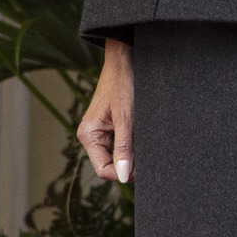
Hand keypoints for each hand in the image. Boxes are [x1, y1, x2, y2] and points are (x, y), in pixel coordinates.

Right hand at [78, 38, 134, 183]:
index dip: (122, 174)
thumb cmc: (123, 84)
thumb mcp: (126, 117)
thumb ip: (124, 147)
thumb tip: (123, 176)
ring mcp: (100, 131)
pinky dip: (133, 143)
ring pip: (118, 155)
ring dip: (132, 152)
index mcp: (89, 135)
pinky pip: (121, 143)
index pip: (103, 169)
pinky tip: (141, 133)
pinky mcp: (110, 126)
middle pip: (110, 164)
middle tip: (148, 152)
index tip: (143, 170)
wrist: (124, 60)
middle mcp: (91, 136)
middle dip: (129, 163)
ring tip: (144, 138)